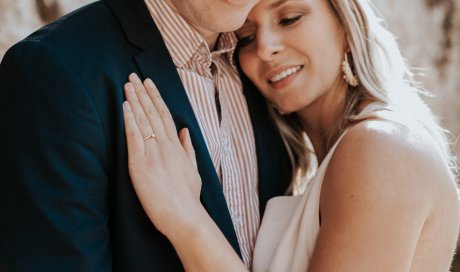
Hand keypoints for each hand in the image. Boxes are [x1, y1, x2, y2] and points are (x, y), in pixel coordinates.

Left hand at [123, 73, 201, 235]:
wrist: (184, 215)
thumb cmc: (188, 197)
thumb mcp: (193, 170)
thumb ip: (187, 149)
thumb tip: (184, 131)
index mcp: (177, 147)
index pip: (164, 116)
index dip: (156, 98)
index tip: (149, 83)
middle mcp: (166, 146)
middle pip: (153, 113)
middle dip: (142, 93)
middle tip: (133, 76)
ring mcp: (154, 153)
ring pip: (143, 120)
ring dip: (134, 100)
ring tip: (127, 85)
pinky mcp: (141, 164)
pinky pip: (135, 136)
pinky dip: (130, 119)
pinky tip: (125, 106)